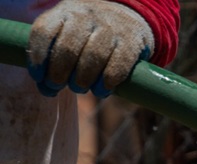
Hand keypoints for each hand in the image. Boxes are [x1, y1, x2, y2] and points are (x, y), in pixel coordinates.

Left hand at [28, 0, 154, 97]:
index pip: (44, 32)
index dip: (38, 57)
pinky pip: (117, 67)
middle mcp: (86, 16)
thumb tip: (46, 90)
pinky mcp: (131, 43)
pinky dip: (106, 83)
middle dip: (59, 74)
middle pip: (67, 48)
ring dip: (82, 80)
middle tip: (58, 86)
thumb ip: (54, 58)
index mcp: (65, 12)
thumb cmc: (90, 34)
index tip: (38, 76)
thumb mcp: (68, 33)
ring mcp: (110, 28)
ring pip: (93, 57)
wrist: (129, 18)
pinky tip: (101, 90)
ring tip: (79, 88)